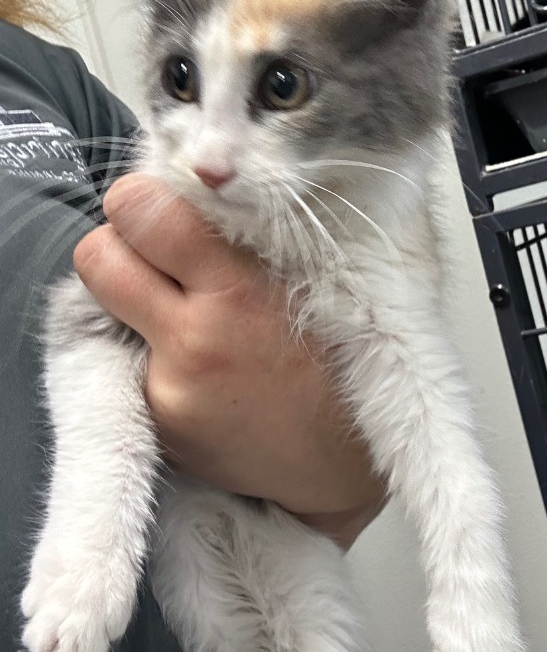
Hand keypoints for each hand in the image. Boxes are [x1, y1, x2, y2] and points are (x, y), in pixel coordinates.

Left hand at [73, 174, 384, 548]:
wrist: (346, 458)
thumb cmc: (333, 354)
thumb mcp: (306, 279)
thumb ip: (238, 239)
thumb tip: (174, 192)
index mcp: (238, 289)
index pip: (141, 211)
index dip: (138, 202)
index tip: (155, 212)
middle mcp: (194, 339)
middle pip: (95, 257)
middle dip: (113, 247)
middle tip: (148, 258)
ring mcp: (169, 390)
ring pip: (101, 312)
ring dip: (130, 303)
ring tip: (182, 318)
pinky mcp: (160, 427)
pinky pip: (129, 366)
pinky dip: (152, 359)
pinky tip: (199, 371)